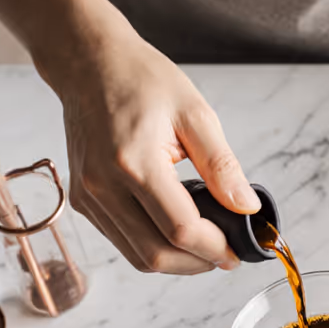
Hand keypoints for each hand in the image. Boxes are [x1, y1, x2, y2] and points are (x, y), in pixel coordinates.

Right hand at [37, 0, 257, 273]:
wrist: (88, 63)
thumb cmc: (140, 80)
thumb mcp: (195, 114)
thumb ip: (222, 166)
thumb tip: (246, 208)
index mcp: (133, 162)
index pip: (180, 230)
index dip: (214, 248)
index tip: (237, 251)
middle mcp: (103, 186)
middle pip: (156, 255)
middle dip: (197, 263)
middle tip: (224, 254)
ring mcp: (88, 197)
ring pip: (137, 257)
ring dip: (176, 261)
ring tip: (204, 246)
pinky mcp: (82, 202)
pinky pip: (122, 242)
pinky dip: (152, 247)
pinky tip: (174, 233)